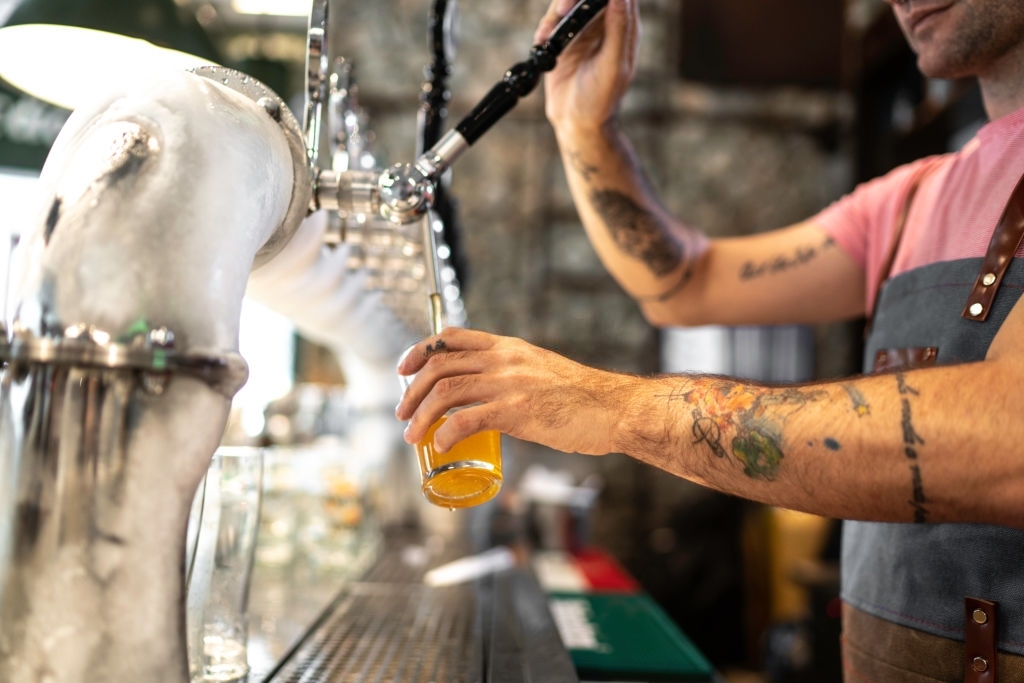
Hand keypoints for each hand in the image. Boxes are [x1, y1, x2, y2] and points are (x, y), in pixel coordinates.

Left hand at [395, 328, 631, 455]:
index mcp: (509, 348)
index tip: (403, 368)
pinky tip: (441, 446)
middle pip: (440, 366)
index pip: (452, 337)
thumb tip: (488, 399)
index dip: (420, 350)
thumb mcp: (540, 371)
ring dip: (421, 416)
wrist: (613, 408)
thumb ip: (513, 376)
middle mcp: (504, 360)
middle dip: (412, 391)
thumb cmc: (581, 398)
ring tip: (412, 437)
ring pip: (446, 392)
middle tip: (402, 413)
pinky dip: (446, 434)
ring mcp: (509, 384)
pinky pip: (467, 420)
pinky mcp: (516, 411)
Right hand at [533, 0, 638, 135]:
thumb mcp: (613, 64)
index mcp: (623, 26)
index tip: (579, 2)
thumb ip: (619, 28)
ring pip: (567, 2)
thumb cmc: (601, 98)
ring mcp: (581, 29)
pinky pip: (551, 21)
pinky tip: (542, 43)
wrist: (576, 121)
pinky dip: (544, 28)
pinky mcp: (562, 39)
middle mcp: (603, 23)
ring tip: (548, 34)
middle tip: (562, 11)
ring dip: (555, 12)